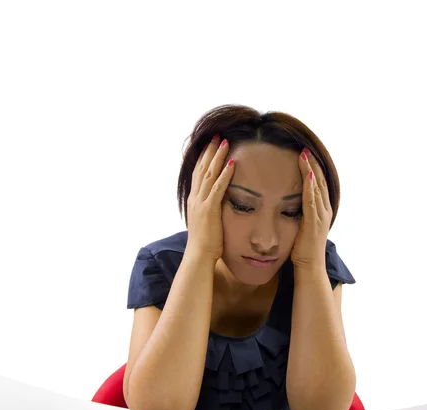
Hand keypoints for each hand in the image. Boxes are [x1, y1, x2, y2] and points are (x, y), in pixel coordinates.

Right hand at [185, 135, 234, 261]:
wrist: (198, 256)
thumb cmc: (205, 243)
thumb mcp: (205, 222)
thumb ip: (209, 211)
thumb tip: (215, 206)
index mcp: (194, 201)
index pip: (198, 174)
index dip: (204, 158)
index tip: (210, 145)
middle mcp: (195, 198)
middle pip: (201, 169)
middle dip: (209, 151)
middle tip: (217, 136)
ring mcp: (201, 203)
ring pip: (209, 174)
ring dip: (217, 157)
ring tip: (225, 142)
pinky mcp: (209, 210)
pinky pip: (217, 188)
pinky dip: (224, 174)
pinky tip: (232, 163)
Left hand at [290, 148, 332, 268]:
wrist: (310, 267)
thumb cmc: (302, 251)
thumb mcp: (300, 228)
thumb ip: (297, 215)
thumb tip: (287, 206)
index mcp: (321, 211)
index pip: (317, 185)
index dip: (312, 169)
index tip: (304, 155)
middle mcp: (324, 210)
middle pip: (319, 181)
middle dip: (313, 164)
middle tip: (305, 148)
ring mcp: (321, 216)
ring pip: (317, 187)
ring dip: (311, 170)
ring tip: (305, 155)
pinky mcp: (314, 222)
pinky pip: (312, 201)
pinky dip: (310, 187)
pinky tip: (307, 175)